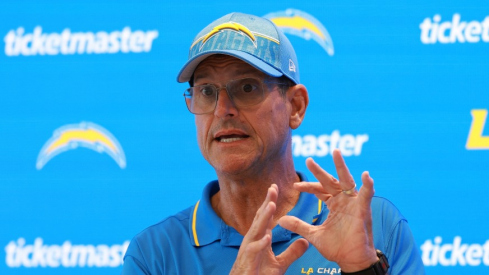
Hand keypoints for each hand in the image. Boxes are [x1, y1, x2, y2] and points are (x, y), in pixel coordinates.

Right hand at [230, 184, 308, 274]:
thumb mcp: (279, 264)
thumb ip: (292, 252)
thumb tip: (304, 242)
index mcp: (260, 239)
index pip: (265, 217)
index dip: (270, 203)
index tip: (275, 189)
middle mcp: (253, 240)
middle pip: (260, 218)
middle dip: (266, 202)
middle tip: (273, 188)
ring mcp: (249, 249)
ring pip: (256, 230)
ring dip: (264, 217)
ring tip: (271, 205)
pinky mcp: (248, 260)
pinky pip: (253, 250)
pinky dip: (260, 243)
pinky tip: (267, 236)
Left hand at [279, 149, 377, 271]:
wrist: (350, 260)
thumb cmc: (336, 248)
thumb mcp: (313, 234)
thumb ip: (299, 225)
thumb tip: (281, 220)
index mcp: (334, 204)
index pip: (319, 190)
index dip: (308, 187)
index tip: (294, 186)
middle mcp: (344, 200)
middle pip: (330, 181)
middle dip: (319, 171)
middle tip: (308, 159)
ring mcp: (353, 203)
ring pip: (347, 181)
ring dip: (342, 166)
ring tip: (336, 152)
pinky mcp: (363, 210)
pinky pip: (367, 194)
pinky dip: (368, 185)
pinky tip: (366, 175)